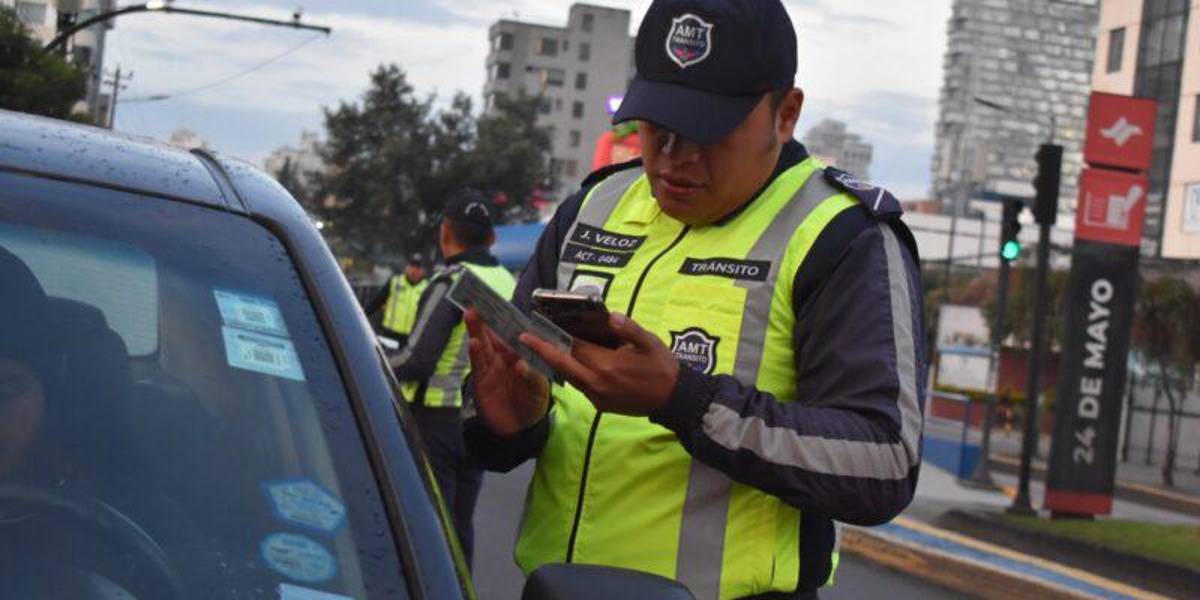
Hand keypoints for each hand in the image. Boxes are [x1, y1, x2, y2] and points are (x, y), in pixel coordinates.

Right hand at [464, 309, 550, 436]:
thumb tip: (521, 364)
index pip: (513, 332)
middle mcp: (504, 356)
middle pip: (494, 334)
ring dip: (477, 330)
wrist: (519, 428)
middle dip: (487, 317)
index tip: (500, 301)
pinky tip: (472, 342)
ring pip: (483, 345)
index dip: (507, 317)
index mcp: (520, 353)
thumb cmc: (532, 402)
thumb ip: (532, 377)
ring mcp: (491, 367)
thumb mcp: (539, 390)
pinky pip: (478, 365)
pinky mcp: (481, 380)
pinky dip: (475, 354)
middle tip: (479, 299)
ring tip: (472, 313)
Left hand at [520, 312, 678, 415]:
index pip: (573, 348)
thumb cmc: (662, 367)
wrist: (674, 399)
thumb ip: (630, 330)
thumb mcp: (650, 343)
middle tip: (524, 338)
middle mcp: (597, 384)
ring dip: (556, 363)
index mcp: (607, 366)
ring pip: (570, 378)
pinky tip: (570, 363)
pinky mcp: (601, 405)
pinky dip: (573, 374)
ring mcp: (597, 397)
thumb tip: (612, 317)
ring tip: (543, 348)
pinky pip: (581, 387)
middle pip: (564, 365)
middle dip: (543, 351)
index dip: (553, 337)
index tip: (534, 328)